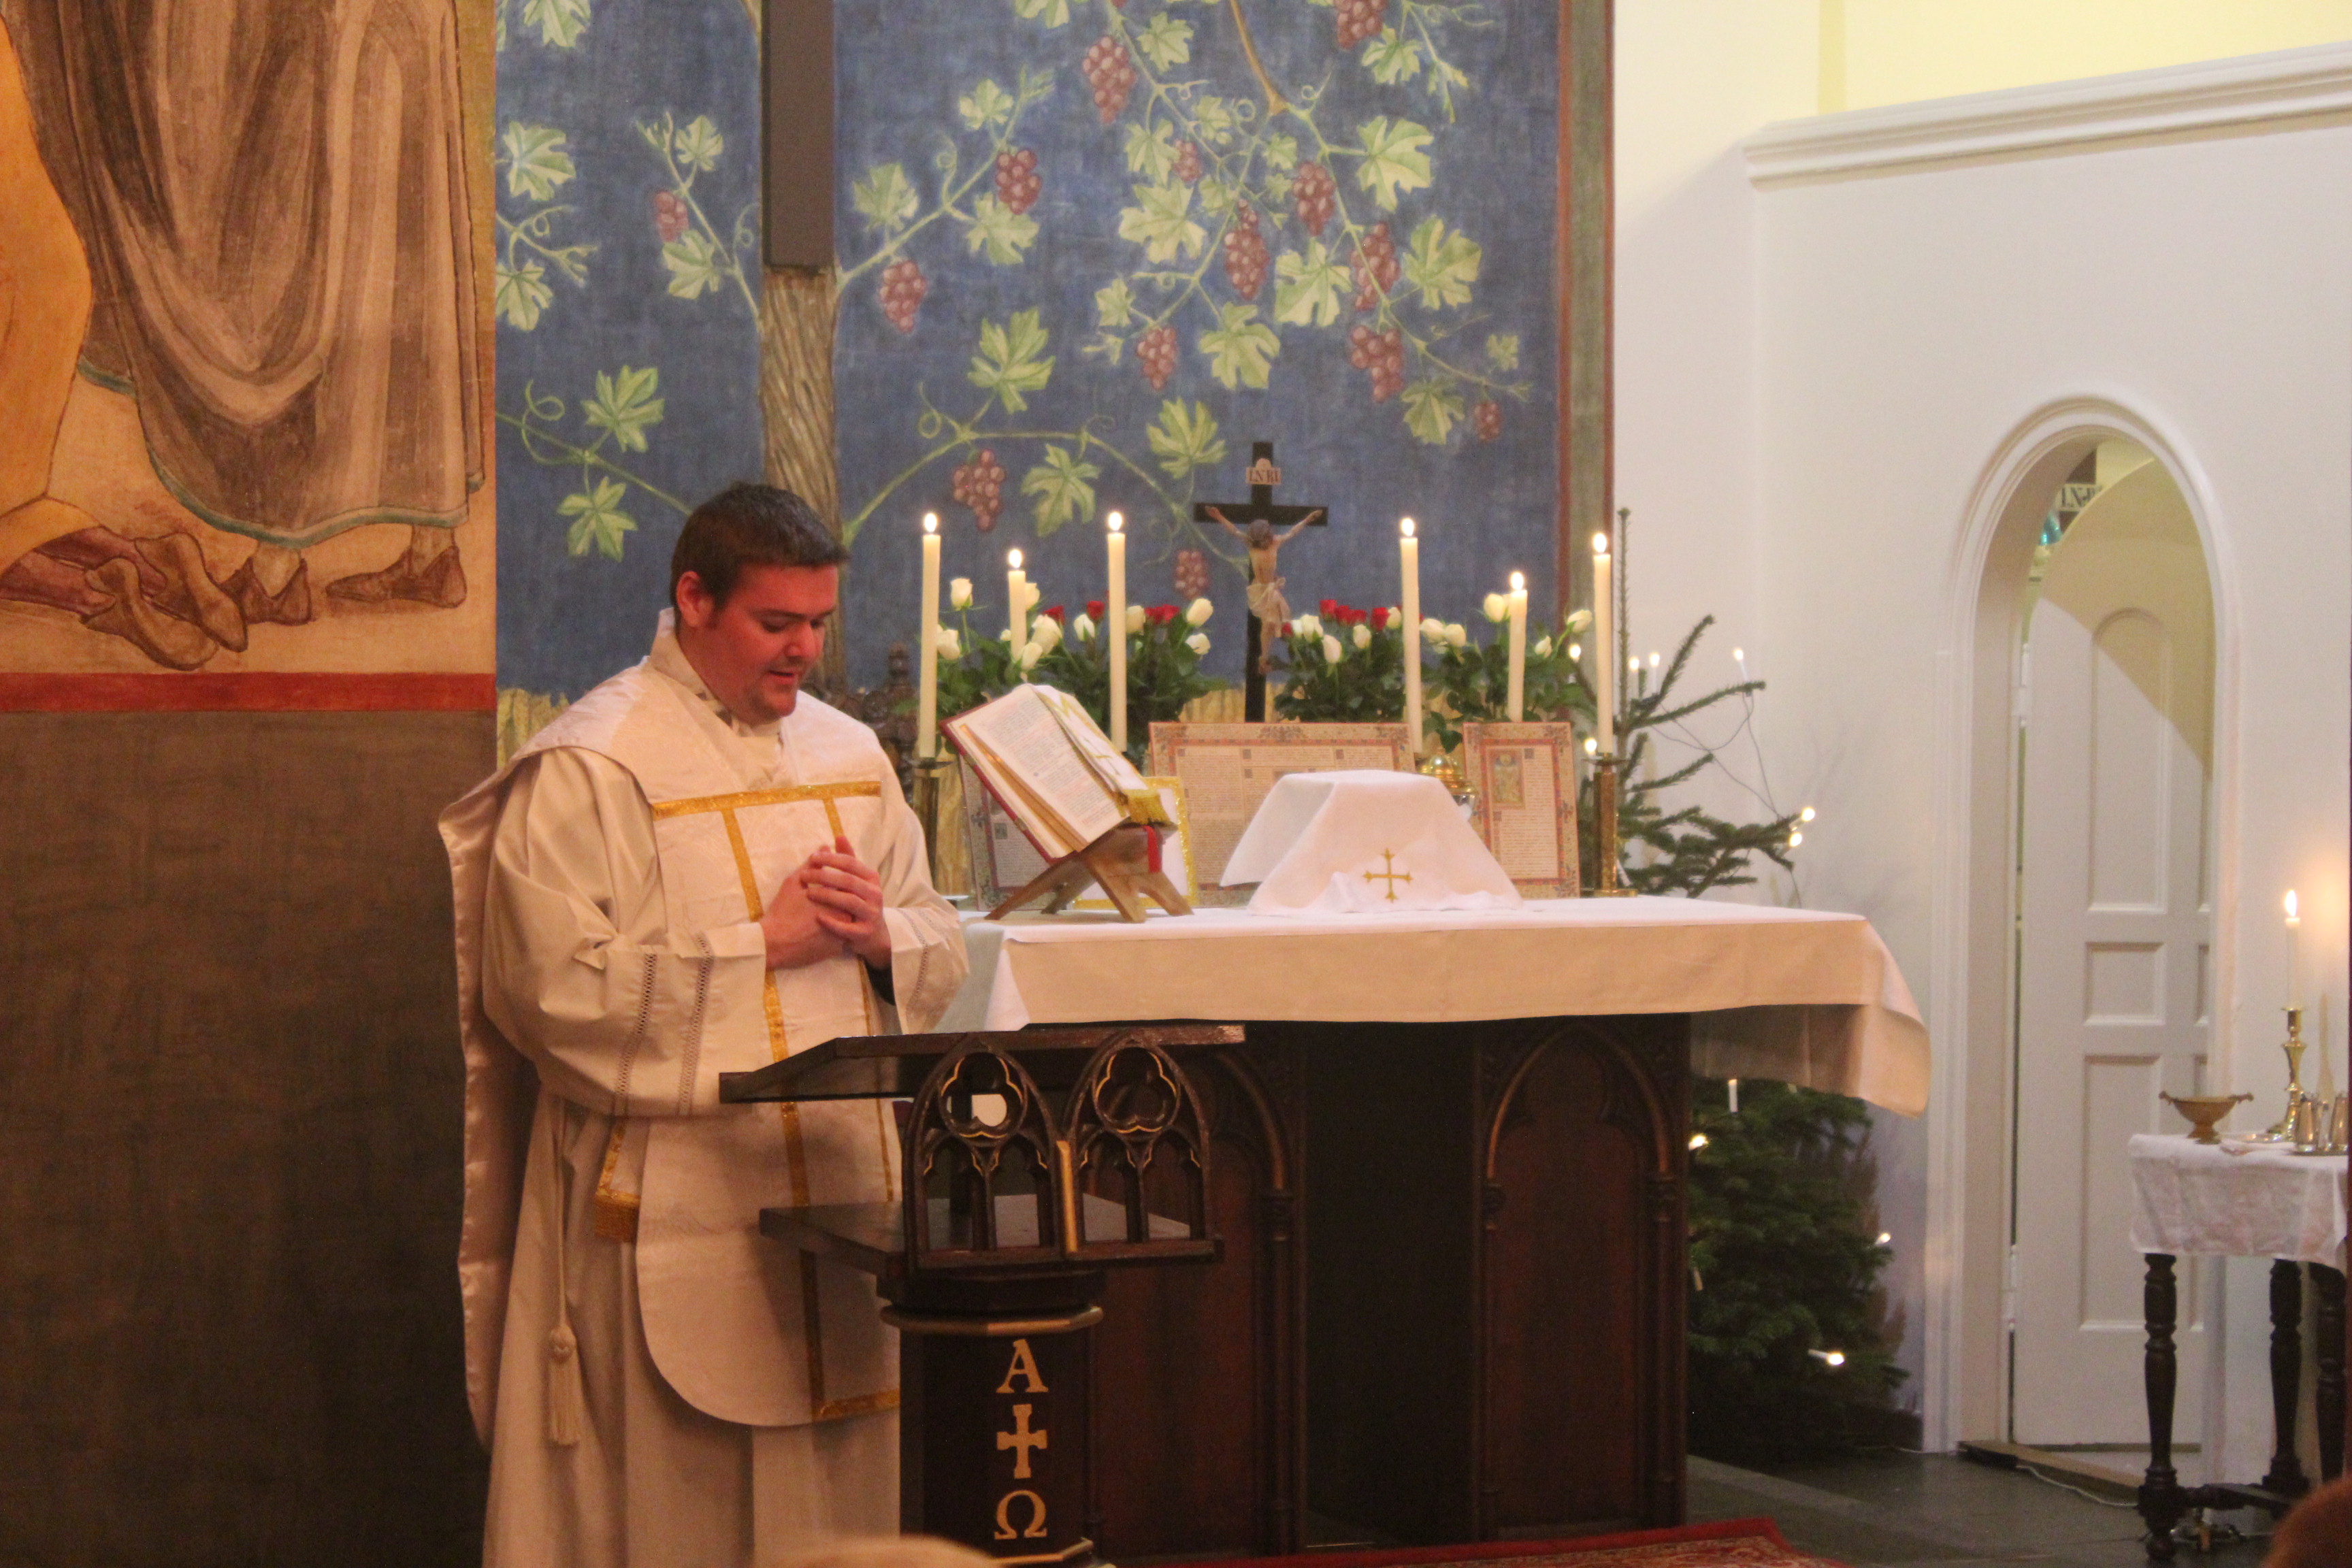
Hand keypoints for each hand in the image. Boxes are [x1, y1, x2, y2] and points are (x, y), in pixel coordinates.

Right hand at [760, 858, 846, 970]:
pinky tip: (823, 931)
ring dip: (842, 916)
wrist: (774, 944)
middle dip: (843, 899)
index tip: (828, 884)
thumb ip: (813, 865)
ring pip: (848, 921)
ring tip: (822, 915)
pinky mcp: (837, 949)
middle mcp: (844, 914)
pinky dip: (837, 933)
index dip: (838, 881)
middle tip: (825, 901)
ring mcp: (842, 933)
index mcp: (836, 896)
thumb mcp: (794, 883)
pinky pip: (842, 938)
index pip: (846, 884)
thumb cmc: (782, 911)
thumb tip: (825, 848)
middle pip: (850, 903)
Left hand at [803, 835, 892, 968]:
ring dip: (826, 895)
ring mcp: (872, 913)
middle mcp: (875, 894)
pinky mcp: (865, 932)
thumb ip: (848, 859)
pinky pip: (847, 927)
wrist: (873, 935)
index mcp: (871, 878)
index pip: (851, 863)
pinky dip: (832, 922)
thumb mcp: (857, 880)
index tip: (812, 858)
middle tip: (804, 875)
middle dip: (824, 876)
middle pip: (848, 880)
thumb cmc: (859, 902)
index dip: (831, 859)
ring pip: (848, 901)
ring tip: (808, 894)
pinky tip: (817, 917)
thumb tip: (839, 836)